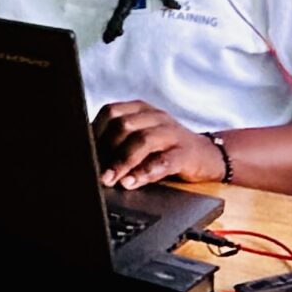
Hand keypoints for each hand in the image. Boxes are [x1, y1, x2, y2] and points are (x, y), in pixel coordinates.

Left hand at [92, 100, 223, 190]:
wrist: (208, 156)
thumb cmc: (166, 149)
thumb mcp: (140, 141)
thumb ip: (117, 144)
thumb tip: (87, 159)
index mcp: (140, 110)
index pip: (111, 112)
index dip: (94, 132)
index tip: (83, 153)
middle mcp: (155, 117)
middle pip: (124, 125)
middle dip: (105, 150)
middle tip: (95, 171)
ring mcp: (172, 133)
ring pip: (142, 140)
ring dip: (122, 162)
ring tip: (110, 179)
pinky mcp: (186, 153)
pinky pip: (164, 160)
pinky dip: (145, 172)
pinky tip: (132, 182)